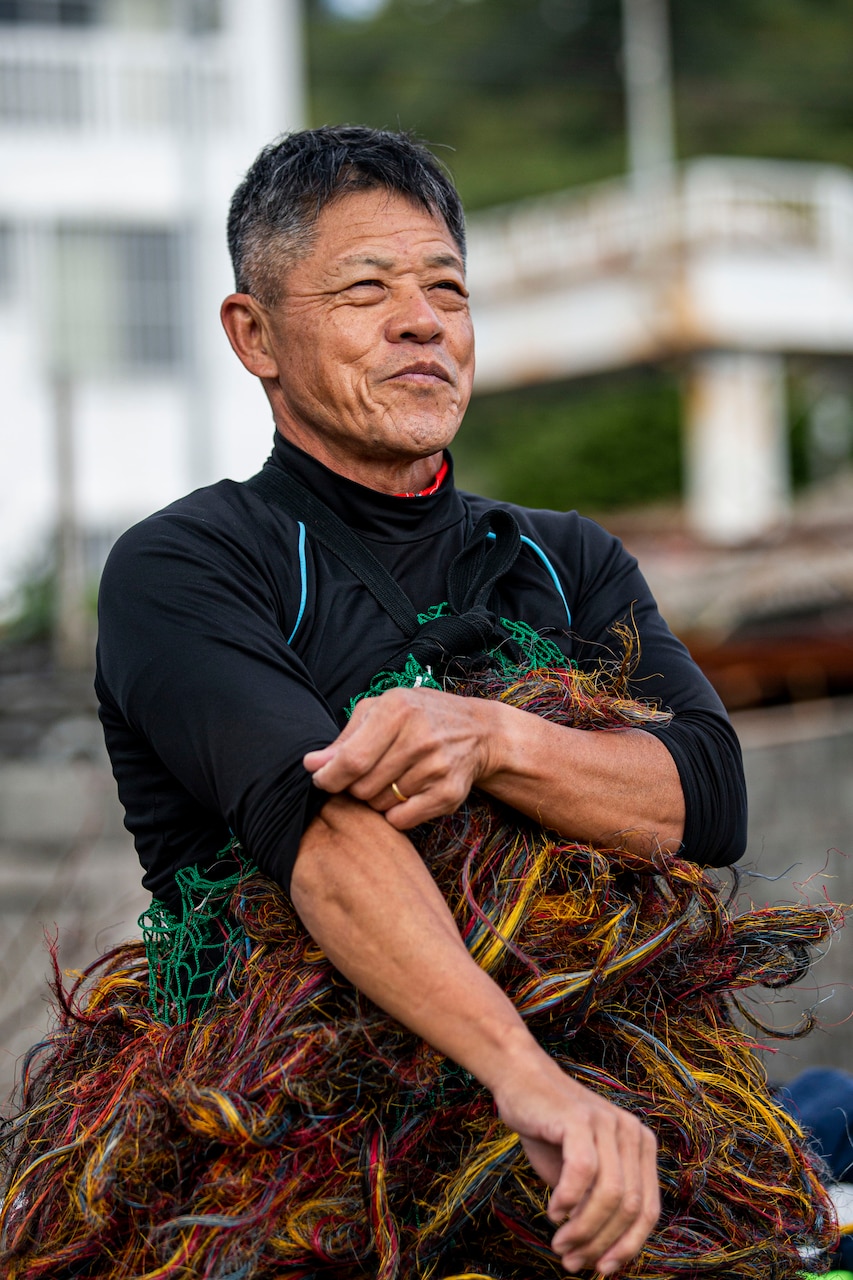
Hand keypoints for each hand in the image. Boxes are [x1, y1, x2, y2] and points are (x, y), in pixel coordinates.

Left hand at [303, 686, 494, 827]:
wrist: (478, 731)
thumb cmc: (419, 716)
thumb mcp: (382, 710)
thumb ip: (345, 738)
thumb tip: (312, 764)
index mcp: (398, 710)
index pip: (352, 759)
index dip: (329, 777)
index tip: (322, 780)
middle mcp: (420, 738)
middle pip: (363, 787)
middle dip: (354, 788)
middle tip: (366, 775)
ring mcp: (437, 767)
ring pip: (381, 805)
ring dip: (376, 799)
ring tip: (390, 779)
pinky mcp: (449, 793)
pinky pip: (402, 820)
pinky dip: (395, 814)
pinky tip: (403, 795)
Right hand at [493, 1052, 659, 1274]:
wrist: (520, 1081)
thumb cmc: (550, 1132)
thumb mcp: (580, 1175)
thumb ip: (595, 1207)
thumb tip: (599, 1260)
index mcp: (642, 1148)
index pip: (649, 1211)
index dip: (628, 1247)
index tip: (602, 1270)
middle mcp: (633, 1133)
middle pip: (630, 1207)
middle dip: (600, 1243)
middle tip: (569, 1259)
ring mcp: (608, 1123)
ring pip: (610, 1195)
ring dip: (582, 1229)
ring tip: (560, 1242)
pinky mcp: (581, 1119)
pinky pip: (583, 1172)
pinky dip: (568, 1200)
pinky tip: (553, 1210)